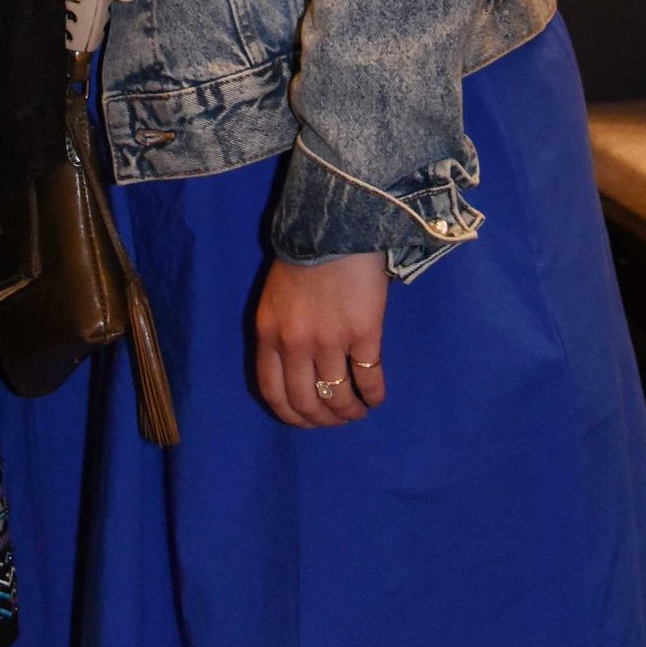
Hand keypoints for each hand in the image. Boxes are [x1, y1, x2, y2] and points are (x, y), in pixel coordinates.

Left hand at [253, 253, 387, 428]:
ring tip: (358, 411)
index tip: (308, 421)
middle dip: (323, 419)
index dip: (292, 415)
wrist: (334, 225)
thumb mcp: (275, 299)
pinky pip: (369, 379)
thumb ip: (279, 334)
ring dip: (350, 411)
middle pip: (306, 402)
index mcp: (268, 334)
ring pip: (338, 396)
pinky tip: (376, 398)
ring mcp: (330, 340)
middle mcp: (296, 344)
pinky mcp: (363, 333)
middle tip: (337, 420)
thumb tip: (295, 373)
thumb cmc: (303, 258)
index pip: (273, 393)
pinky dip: (373, 395)